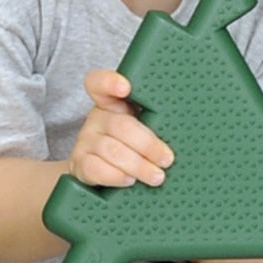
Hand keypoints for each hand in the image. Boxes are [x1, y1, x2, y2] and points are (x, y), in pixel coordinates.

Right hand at [67, 70, 171, 188]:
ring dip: (138, 165)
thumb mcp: (137, 128)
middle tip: (167, 159)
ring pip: (112, 150)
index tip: (126, 87)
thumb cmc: (127, 146)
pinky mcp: (80, 164)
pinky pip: (95, 168)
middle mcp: (96, 120)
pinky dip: (115, 175)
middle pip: (120, 126)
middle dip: (147, 144)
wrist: (97, 173)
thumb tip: (183, 126)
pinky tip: (130, 180)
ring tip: (157, 176)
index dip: (110, 82)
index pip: (100, 83)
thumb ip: (152, 122)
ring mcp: (85, 142)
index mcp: (110, 104)